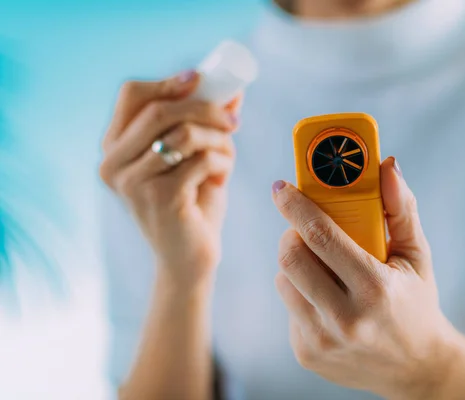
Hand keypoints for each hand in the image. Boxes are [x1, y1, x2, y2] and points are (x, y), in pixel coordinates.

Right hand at [100, 70, 239, 288]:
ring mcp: (133, 182)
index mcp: (114, 148)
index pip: (132, 96)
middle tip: (234, 119)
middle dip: (205, 107)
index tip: (201, 79)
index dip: (167, 82)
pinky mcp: (159, 198)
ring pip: (184, 134)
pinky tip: (223, 175)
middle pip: (160, 110)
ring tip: (228, 155)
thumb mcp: (193, 158)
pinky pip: (201, 160)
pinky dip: (222, 162)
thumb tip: (233, 90)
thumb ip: (203, 125)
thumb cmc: (190, 204)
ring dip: (218, 139)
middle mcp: (113, 163)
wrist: (188, 258)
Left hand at [272, 156, 459, 398]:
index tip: (281, 187)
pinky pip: (288, 306)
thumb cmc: (417, 302)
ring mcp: (322, 341)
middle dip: (292, 233)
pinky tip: (326, 298)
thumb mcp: (417, 255)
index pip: (321, 236)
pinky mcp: (307, 354)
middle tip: (305, 229)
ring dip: (296, 264)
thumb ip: (401, 208)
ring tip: (323, 266)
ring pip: (284, 280)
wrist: (417, 369)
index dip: (296, 206)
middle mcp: (345, 319)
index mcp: (375, 288)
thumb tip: (387, 166)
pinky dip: (300, 293)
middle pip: (291, 257)